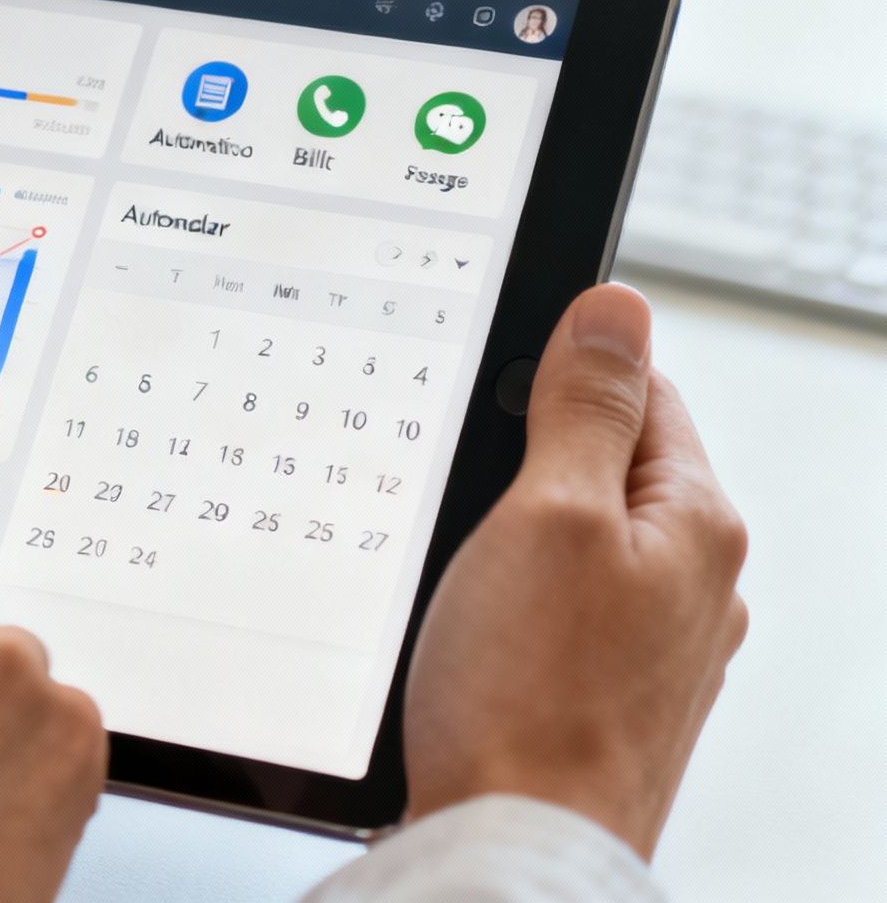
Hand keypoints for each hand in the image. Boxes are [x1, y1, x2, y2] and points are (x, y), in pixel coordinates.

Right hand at [404, 283, 748, 856]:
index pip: (642, 390)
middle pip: (604, 465)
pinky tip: (467, 628)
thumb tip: (617, 310)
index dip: (555, 373)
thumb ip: (586, 408)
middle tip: (460, 488)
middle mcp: (692, 586)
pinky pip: (555, 608)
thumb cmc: (527, 698)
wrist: (509, 845)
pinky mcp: (601, 693)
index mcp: (696, 525)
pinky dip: (508, 600)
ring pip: (573, 541)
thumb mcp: (547, 514)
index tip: (487, 385)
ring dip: (509, 536)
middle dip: (523, 459)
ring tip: (459, 570)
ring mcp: (649, 646)